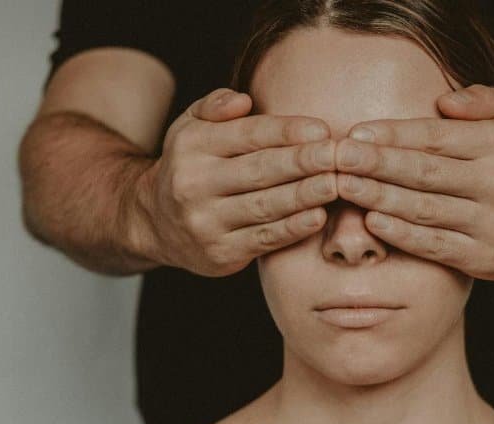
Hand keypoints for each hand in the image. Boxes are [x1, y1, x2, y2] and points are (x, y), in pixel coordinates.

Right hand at [136, 88, 338, 276]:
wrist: (155, 224)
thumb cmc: (190, 167)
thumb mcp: (190, 127)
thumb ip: (215, 106)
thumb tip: (243, 100)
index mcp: (192, 146)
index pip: (247, 135)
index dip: (287, 132)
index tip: (322, 130)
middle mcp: (194, 184)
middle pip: (259, 170)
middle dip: (303, 162)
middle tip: (338, 155)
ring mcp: (206, 222)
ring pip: (264, 206)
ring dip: (304, 195)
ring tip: (336, 183)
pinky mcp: (220, 253)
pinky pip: (263, 239)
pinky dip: (292, 229)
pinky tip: (318, 217)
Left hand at [332, 84, 493, 280]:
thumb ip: (483, 101)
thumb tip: (442, 101)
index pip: (438, 138)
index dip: (394, 136)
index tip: (359, 133)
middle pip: (425, 174)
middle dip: (376, 165)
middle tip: (339, 157)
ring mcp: (492, 227)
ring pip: (424, 211)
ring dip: (378, 198)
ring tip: (344, 187)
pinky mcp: (485, 260)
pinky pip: (434, 246)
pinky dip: (400, 234)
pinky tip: (372, 221)